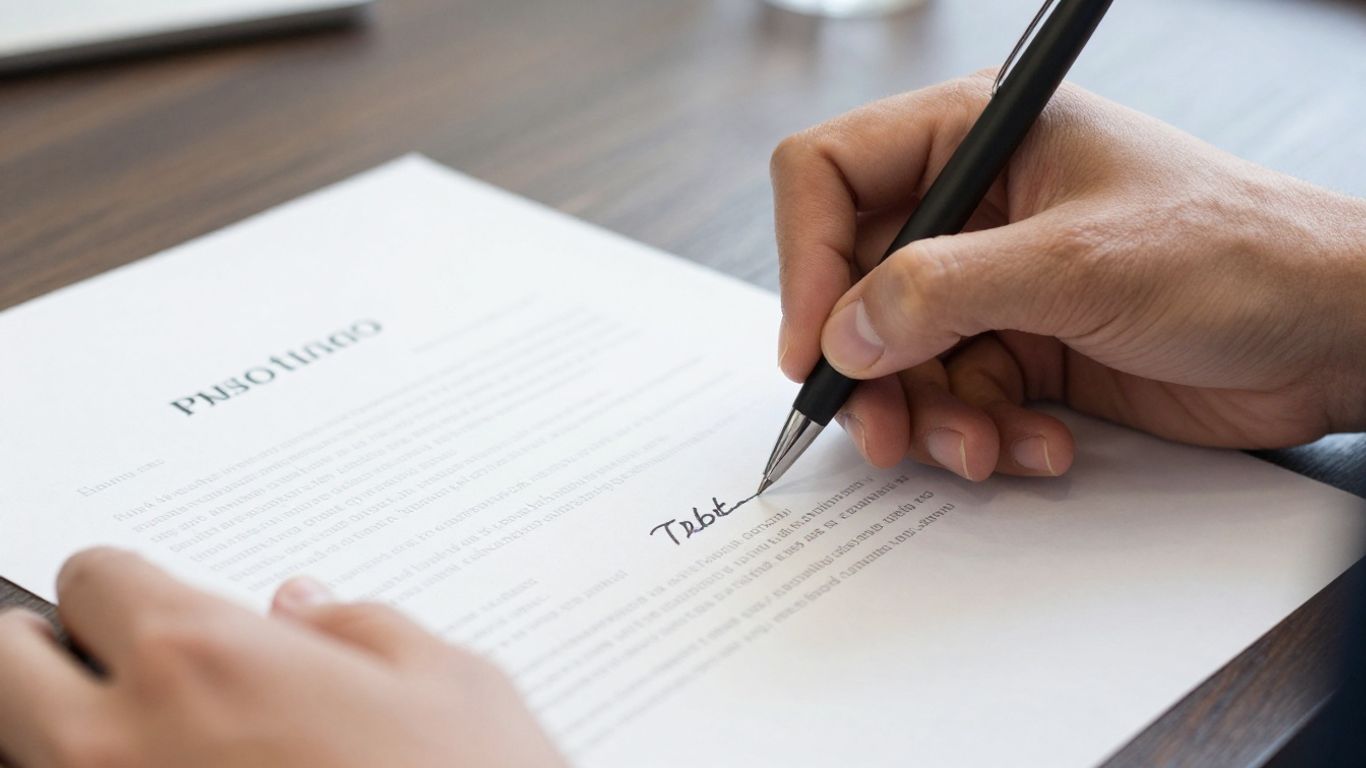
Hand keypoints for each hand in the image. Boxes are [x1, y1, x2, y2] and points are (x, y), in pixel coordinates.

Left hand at [0, 548, 564, 767]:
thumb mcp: (449, 682)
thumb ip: (360, 627)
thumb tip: (304, 609)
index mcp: (207, 658)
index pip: (95, 578)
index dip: (129, 584)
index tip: (153, 601)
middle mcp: (128, 744)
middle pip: (7, 665)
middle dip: (51, 649)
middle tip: (112, 658)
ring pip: (26, 754)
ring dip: (71, 730)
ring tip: (164, 733)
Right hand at [771, 73, 1365, 480]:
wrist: (1333, 335)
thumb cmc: (1236, 255)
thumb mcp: (1076, 263)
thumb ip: (943, 292)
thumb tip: (842, 334)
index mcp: (978, 138)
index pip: (833, 176)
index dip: (806, 260)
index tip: (812, 347)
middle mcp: (975, 207)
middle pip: (854, 283)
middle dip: (867, 367)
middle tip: (879, 431)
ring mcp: (997, 281)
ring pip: (899, 356)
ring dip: (929, 416)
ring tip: (979, 449)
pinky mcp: (1024, 345)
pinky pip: (957, 397)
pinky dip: (983, 433)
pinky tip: (1038, 444)